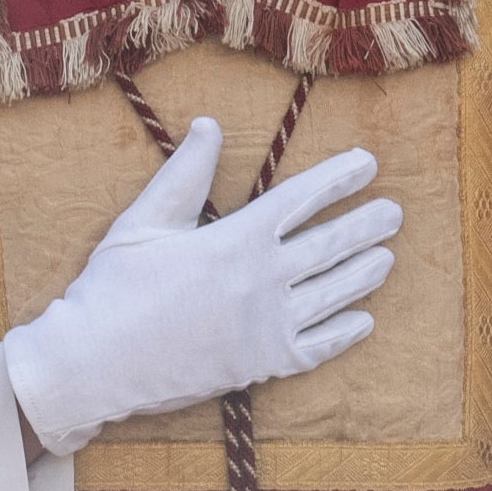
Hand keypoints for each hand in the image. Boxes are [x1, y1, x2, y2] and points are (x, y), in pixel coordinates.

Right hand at [4, 118, 402, 457]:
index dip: (340, 178)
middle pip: (332, 245)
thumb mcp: (144, 221)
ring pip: (335, 294)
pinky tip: (362, 320)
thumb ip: (185, 174)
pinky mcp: (264, 366)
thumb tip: (210, 124)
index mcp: (237, 239)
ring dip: (365, 272)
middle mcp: (264, 281)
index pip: (303, 199)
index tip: (368, 164)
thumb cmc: (113, 288)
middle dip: (368, 225)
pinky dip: (346, 332)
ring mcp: (269, 327)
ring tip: (387, 257)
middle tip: (395, 212)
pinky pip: (319, 346)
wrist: (96, 363)